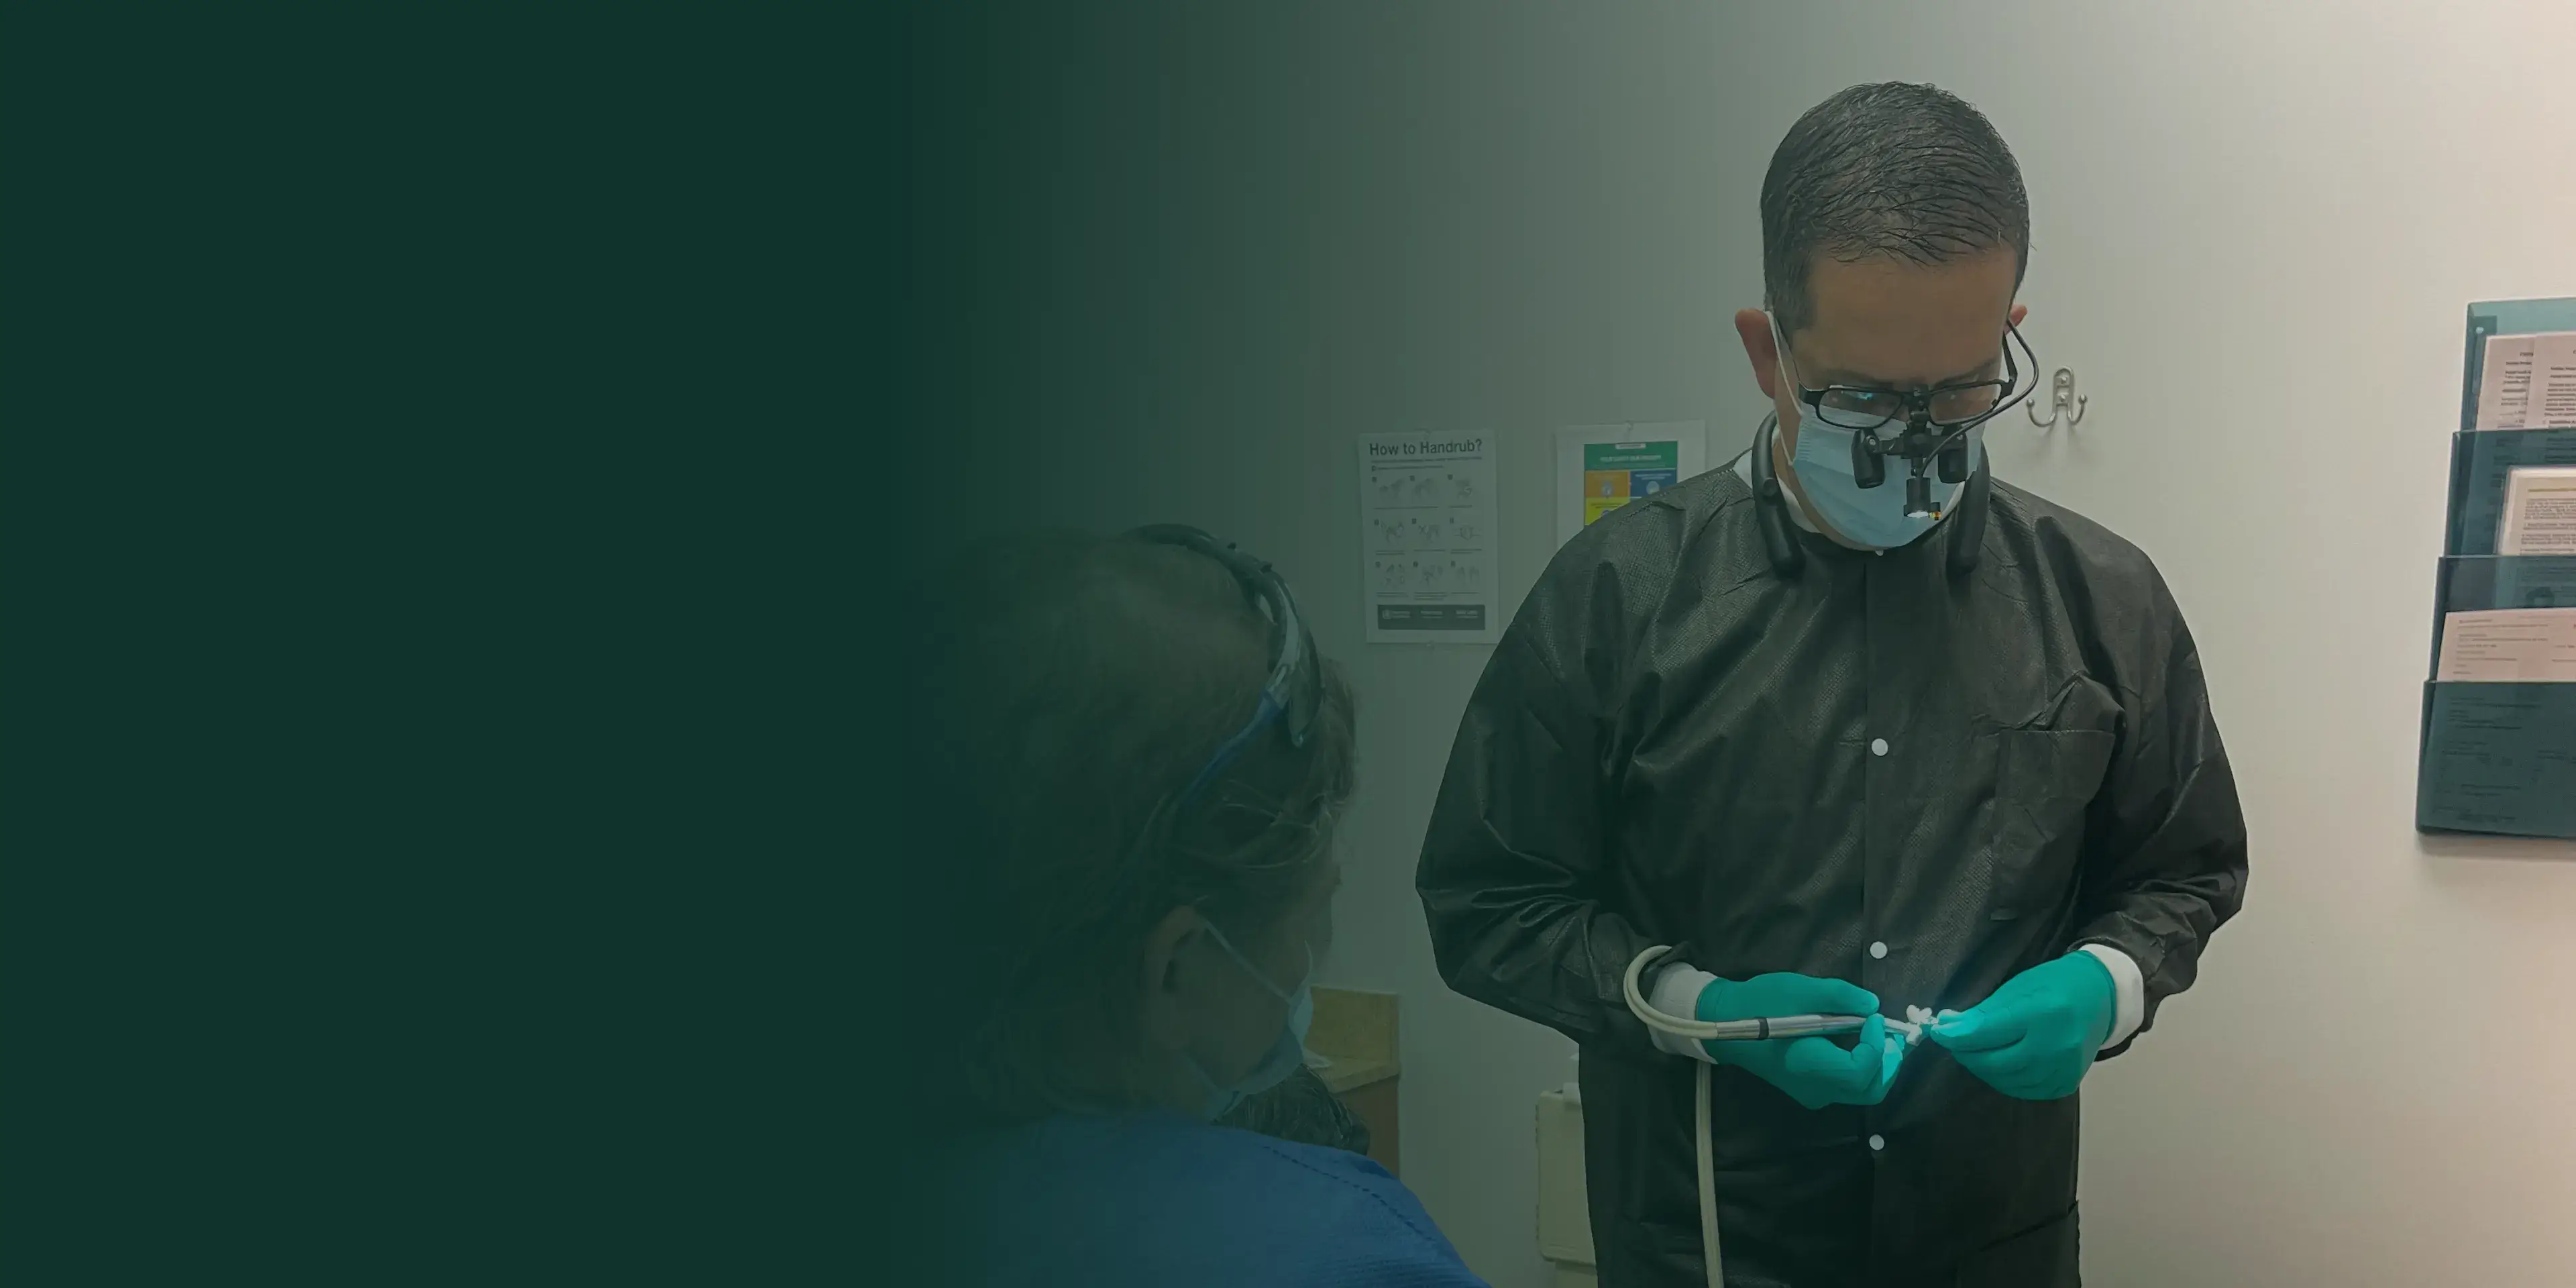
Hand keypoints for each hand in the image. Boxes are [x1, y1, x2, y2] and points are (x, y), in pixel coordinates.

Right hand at [1695, 973, 1904, 1109]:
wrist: (1725, 1022)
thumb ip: (1840, 996)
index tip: (1873, 1018)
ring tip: (1882, 1035)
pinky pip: (1849, 1085)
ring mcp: (1813, 1093)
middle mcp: (1814, 1088)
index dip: (1877, 1045)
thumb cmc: (1759, 1003)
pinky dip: (1866, 1067)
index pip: (1860, 1071)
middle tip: (1892, 1033)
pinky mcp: (1811, 1089)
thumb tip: (1873, 1006)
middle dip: (1889, 1061)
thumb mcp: (1799, 989)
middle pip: (1870, 1089)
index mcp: (1808, 1066)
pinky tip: (1863, 1042)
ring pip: (1863, 1091)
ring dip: (1880, 1064)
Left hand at [1929, 953, 2115, 1099]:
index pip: (1987, 1033)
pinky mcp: (2067, 1083)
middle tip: (1956, 1043)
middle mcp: (2055, 1046)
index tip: (1938, 1032)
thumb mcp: (2018, 988)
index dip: (1956, 1036)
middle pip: (1995, 1062)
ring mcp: (2063, 1069)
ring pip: (2007, 1080)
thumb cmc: (2054, 985)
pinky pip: (2025, 1090)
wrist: (2101, 997)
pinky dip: (2006, 1080)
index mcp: (2041, 1013)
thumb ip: (1984, 1012)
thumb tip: (1948, 1028)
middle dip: (1967, 1053)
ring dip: (1984, 1068)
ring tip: (1977, 1052)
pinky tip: (2001, 1065)